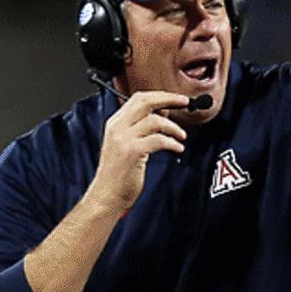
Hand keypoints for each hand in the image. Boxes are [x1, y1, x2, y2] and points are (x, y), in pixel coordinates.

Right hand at [88, 91, 188, 211]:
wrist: (106, 196)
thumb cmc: (117, 174)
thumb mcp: (125, 145)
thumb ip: (140, 128)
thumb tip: (162, 113)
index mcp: (115, 124)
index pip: (138, 98)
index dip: (160, 95)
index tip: (176, 98)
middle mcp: (117, 128)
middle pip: (145, 102)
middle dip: (169, 99)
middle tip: (184, 102)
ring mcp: (124, 139)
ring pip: (154, 120)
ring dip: (173, 127)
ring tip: (181, 136)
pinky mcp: (132, 152)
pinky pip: (158, 140)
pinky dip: (172, 143)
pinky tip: (177, 148)